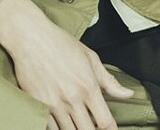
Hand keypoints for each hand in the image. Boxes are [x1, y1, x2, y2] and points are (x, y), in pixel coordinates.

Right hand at [0, 0, 133, 129]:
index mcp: (88, 86)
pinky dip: (57, 129)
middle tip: (94, 127)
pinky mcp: (37, 105)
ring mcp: (53, 104)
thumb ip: (109, 81)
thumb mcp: (90, 58)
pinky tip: (62, 124)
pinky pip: (49, 128)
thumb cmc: (60, 44)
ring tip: (78, 124)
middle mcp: (72, 98)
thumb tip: (127, 94)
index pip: (104, 121)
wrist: (31, 38)